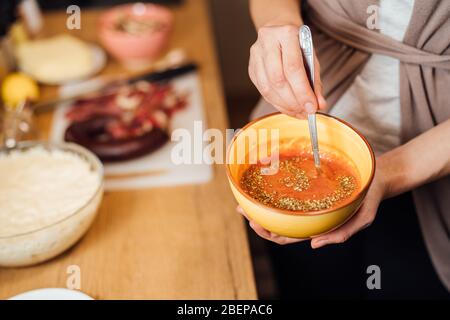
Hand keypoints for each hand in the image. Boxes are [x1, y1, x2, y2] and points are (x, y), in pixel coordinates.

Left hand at [238, 159, 388, 247]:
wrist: (376, 176)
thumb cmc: (368, 198)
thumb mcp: (362, 218)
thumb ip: (342, 234)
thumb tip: (314, 245)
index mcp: (317, 226)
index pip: (289, 236)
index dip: (269, 233)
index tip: (254, 223)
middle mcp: (308, 216)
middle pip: (278, 224)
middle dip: (258, 220)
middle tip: (242, 210)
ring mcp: (307, 203)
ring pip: (280, 210)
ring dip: (261, 207)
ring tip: (244, 199)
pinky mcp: (308, 188)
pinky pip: (288, 193)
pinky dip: (274, 192)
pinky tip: (263, 183)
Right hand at [248, 23, 326, 117]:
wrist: (278, 30)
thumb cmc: (298, 44)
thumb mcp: (311, 57)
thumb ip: (315, 81)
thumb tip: (319, 104)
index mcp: (286, 34)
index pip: (293, 68)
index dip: (302, 91)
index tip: (312, 107)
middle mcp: (267, 42)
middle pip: (278, 79)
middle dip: (293, 101)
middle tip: (305, 112)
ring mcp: (256, 55)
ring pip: (267, 88)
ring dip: (284, 105)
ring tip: (298, 112)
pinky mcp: (251, 68)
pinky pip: (262, 91)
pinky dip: (276, 103)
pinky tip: (287, 108)